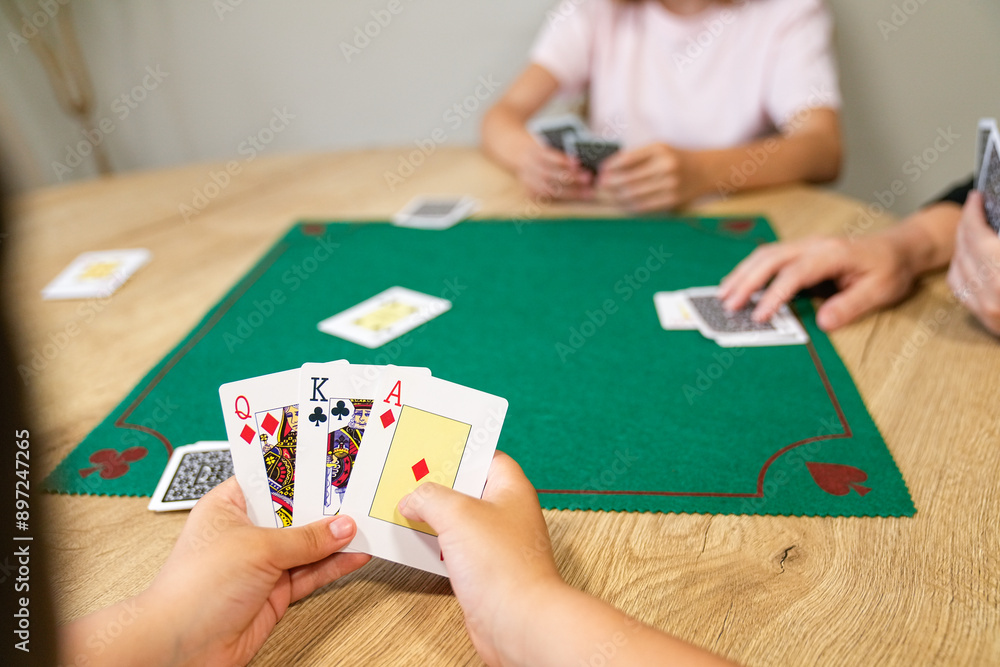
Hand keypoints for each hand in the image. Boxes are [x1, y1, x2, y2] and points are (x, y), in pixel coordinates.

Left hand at [143, 478, 369, 665]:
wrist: (180, 647)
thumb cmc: (196, 588)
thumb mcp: (257, 549)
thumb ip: (305, 539)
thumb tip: (342, 527)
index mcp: (230, 506)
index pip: (271, 478)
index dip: (300, 469)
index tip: (332, 459)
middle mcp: (246, 531)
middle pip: (295, 512)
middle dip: (326, 505)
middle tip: (359, 491)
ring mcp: (262, 563)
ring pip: (308, 544)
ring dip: (336, 537)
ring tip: (367, 524)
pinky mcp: (274, 592)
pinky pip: (312, 573)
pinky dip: (335, 565)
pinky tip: (356, 555)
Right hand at [397, 452, 562, 665]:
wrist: (517, 621)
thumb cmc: (502, 565)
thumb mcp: (457, 514)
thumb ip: (430, 497)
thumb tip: (413, 498)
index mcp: (511, 488)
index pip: (485, 457)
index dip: (459, 452)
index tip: (431, 448)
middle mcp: (506, 513)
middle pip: (467, 489)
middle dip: (438, 486)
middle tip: (408, 478)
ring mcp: (496, 543)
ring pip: (459, 521)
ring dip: (433, 517)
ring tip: (403, 508)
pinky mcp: (484, 570)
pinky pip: (455, 549)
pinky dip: (436, 545)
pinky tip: (415, 543)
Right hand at [517, 141, 592, 200]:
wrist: (517, 151)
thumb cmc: (542, 147)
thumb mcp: (548, 142)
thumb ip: (561, 150)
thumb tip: (585, 160)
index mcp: (534, 150)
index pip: (548, 156)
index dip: (563, 160)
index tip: (578, 162)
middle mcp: (529, 166)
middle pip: (550, 174)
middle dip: (571, 177)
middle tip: (588, 178)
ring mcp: (527, 180)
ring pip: (549, 189)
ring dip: (571, 192)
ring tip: (588, 192)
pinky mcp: (528, 191)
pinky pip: (547, 197)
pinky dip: (563, 198)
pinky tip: (578, 196)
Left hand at [598, 143, 704, 211]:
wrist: (706, 170)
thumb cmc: (676, 158)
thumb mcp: (659, 149)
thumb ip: (636, 156)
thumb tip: (609, 168)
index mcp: (659, 149)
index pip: (627, 159)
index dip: (610, 166)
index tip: (601, 170)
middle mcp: (665, 166)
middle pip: (628, 179)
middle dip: (610, 184)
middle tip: (600, 185)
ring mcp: (670, 185)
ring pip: (633, 195)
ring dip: (617, 196)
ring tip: (610, 194)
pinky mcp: (672, 200)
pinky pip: (644, 206)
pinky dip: (629, 206)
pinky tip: (623, 202)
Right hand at [719, 234, 918, 330]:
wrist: (898, 248)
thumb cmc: (891, 270)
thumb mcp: (881, 291)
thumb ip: (851, 306)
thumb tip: (822, 324)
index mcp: (833, 253)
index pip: (795, 273)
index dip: (774, 294)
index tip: (760, 317)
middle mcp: (814, 245)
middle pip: (770, 258)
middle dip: (746, 281)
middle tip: (727, 305)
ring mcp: (806, 245)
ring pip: (765, 254)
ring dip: (742, 274)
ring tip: (723, 295)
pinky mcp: (801, 250)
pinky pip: (769, 256)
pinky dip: (749, 269)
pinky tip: (737, 282)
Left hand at [947, 192, 999, 334]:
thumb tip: (998, 223)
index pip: (976, 234)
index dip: (973, 212)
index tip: (975, 198)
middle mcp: (992, 292)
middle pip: (965, 249)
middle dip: (967, 225)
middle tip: (974, 210)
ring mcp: (987, 309)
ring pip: (958, 267)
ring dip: (962, 245)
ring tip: (972, 230)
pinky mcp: (987, 320)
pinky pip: (960, 288)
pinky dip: (960, 268)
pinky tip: (968, 257)